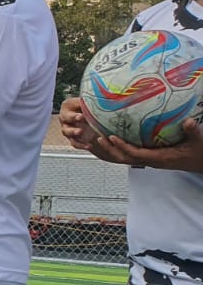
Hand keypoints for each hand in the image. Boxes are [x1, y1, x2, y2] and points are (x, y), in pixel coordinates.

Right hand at [59, 96, 93, 151]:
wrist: (94, 113)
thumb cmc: (90, 105)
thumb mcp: (90, 101)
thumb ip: (91, 101)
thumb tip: (102, 100)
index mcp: (68, 106)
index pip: (68, 111)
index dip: (74, 115)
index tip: (81, 117)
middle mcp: (65, 117)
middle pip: (66, 121)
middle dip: (72, 125)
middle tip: (80, 129)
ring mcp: (68, 128)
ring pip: (67, 132)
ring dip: (73, 134)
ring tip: (81, 134)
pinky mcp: (73, 138)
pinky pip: (74, 143)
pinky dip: (81, 145)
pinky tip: (89, 146)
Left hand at [88, 119, 202, 171]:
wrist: (202, 163)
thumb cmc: (199, 153)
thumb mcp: (199, 141)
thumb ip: (192, 132)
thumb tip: (188, 121)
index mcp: (160, 158)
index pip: (136, 154)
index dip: (122, 147)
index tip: (111, 137)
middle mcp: (151, 161)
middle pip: (124, 158)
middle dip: (109, 150)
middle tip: (96, 138)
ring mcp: (149, 161)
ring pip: (124, 159)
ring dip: (109, 151)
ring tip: (94, 141)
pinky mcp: (150, 158)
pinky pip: (129, 156)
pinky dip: (117, 151)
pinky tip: (108, 143)